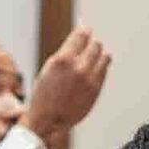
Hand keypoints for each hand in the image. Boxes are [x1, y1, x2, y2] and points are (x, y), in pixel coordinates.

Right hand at [22, 25, 111, 141]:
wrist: (47, 120)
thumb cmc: (44, 96)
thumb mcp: (49, 69)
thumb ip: (65, 53)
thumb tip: (79, 39)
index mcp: (63, 59)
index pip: (82, 35)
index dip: (84, 30)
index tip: (85, 28)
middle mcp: (78, 67)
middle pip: (95, 44)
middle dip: (91, 44)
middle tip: (88, 45)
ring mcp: (90, 79)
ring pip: (104, 56)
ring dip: (99, 54)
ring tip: (93, 57)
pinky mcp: (96, 89)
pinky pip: (104, 70)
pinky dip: (101, 66)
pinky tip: (94, 68)